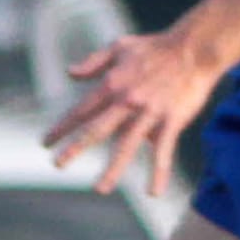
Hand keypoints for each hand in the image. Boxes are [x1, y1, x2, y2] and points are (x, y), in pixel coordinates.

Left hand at [43, 27, 218, 198]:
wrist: (194, 48)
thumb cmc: (157, 46)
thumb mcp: (120, 47)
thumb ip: (94, 62)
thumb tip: (70, 73)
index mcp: (112, 84)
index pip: (82, 110)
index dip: (62, 128)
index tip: (46, 143)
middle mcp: (127, 101)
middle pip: (97, 129)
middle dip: (76, 148)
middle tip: (58, 165)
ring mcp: (149, 113)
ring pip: (127, 146)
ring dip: (113, 169)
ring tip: (100, 189)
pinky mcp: (171, 121)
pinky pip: (163, 152)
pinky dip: (158, 173)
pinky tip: (153, 193)